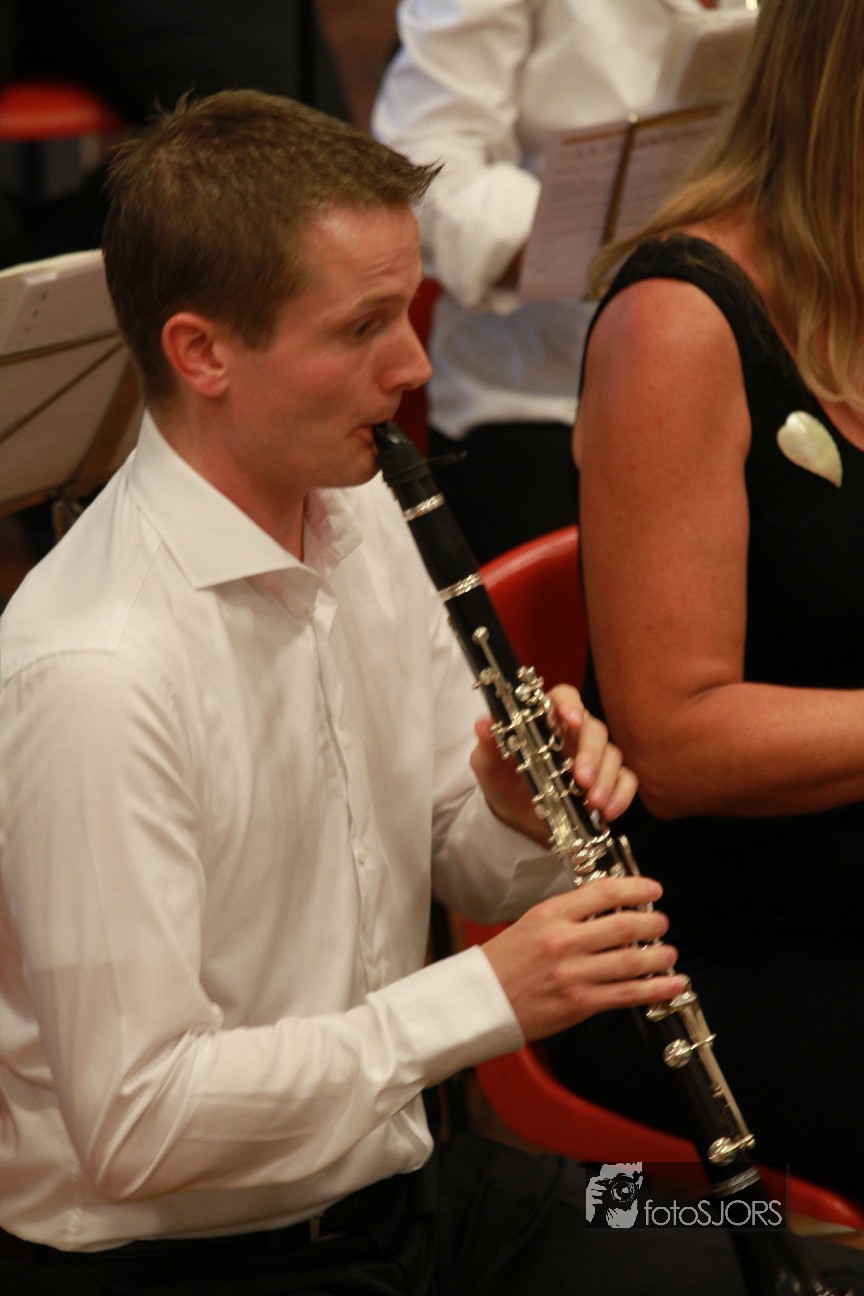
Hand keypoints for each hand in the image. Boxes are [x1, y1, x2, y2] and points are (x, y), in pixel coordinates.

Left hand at [470, 683, 636, 844]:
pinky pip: (627, 781)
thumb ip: (488, 747)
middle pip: (594, 728)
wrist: (519, 822)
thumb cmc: (505, 785)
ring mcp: (595, 758)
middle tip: (581, 778)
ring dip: (606, 778)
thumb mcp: (489, 769)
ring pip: (613, 754)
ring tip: (593, 802)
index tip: (571, 720)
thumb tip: (484, 724)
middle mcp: (574, 735)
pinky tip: (608, 811)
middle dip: (591, 753)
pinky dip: (621, 794)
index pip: (563, 698)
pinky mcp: (609, 782)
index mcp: (547, 723)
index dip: (569, 704)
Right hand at [481, 875, 686, 1039]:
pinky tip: (673, 984)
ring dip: (659, 956)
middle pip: (624, 925)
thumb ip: (570, 914)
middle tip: (662, 922)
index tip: (653, 889)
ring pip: (631, 961)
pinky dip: (656, 989)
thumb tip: (612, 907)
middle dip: (652, 922)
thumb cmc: (505, 960)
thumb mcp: (533, 922)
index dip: (635, 888)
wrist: (480, 1000)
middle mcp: (564, 941)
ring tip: (669, 953)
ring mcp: (573, 974)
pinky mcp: (579, 1003)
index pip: (603, 892)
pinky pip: (626, 994)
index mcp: (551, 914)